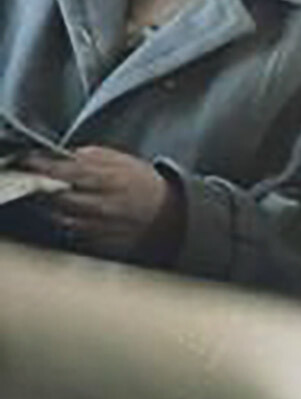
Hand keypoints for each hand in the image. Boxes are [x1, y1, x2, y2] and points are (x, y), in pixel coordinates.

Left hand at [33, 146, 181, 261]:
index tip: (32, 163)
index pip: (66, 172)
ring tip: (55, 201)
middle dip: (45, 189)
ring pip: (63, 219)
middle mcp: (104, 205)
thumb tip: (63, 155)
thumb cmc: (143, 185)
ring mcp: (103, 227)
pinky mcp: (103, 243)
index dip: (45, 167)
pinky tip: (71, 217)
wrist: (170, 216)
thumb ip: (91, 156)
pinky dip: (68, 225)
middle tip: (40, 182)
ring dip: (53, 210)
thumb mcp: (122, 161)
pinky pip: (76, 234)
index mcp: (109, 179)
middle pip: (59, 198)